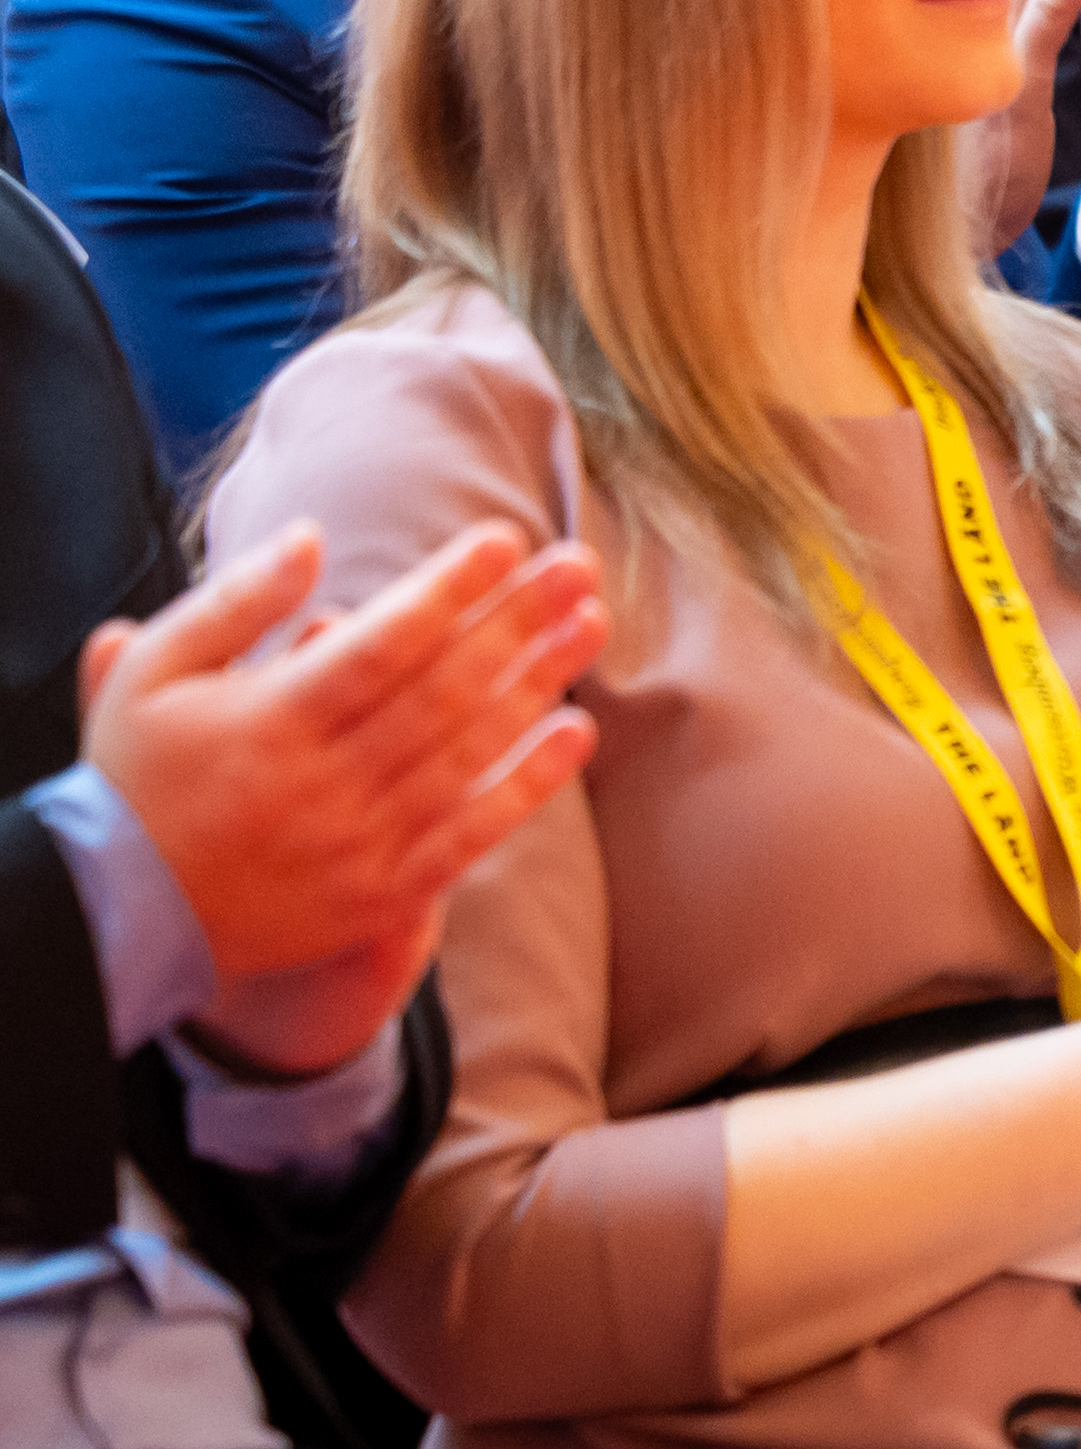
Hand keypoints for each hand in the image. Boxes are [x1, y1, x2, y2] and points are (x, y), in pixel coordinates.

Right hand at [88, 520, 607, 1077]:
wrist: (121, 913)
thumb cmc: (139, 775)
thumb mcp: (151, 673)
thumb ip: (235, 603)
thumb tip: (313, 536)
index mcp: (269, 720)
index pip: (385, 642)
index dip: (451, 589)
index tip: (506, 539)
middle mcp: (325, 782)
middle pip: (445, 688)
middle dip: (518, 618)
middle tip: (579, 562)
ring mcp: (361, 842)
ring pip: (469, 751)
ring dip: (538, 680)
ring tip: (591, 621)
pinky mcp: (385, 892)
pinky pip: (473, 831)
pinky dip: (530, 782)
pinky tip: (578, 729)